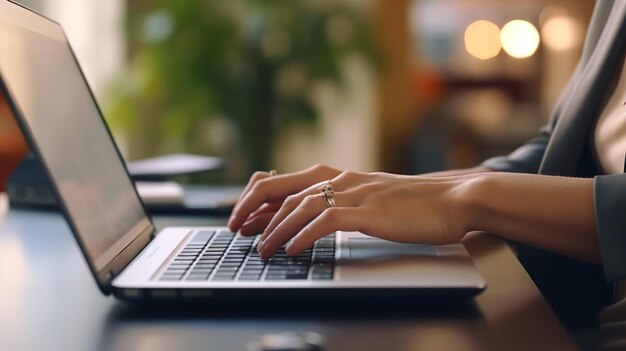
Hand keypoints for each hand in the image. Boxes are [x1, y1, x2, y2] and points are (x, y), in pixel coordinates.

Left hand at [229, 165, 471, 258]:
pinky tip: (292, 249)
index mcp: (341, 176)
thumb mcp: (373, 198)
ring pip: (300, 205)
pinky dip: (304, 235)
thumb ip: (345, 202)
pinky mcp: (370, 211)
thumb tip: (319, 216)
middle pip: (283, 188)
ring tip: (261, 249)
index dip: (259, 198)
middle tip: (236, 229)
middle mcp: (343, 179)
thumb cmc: (416, 203)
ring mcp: (356, 193)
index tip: (242, 217)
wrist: (455, 198)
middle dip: (254, 208)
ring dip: (275, 229)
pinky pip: (327, 221)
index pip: (286, 182)